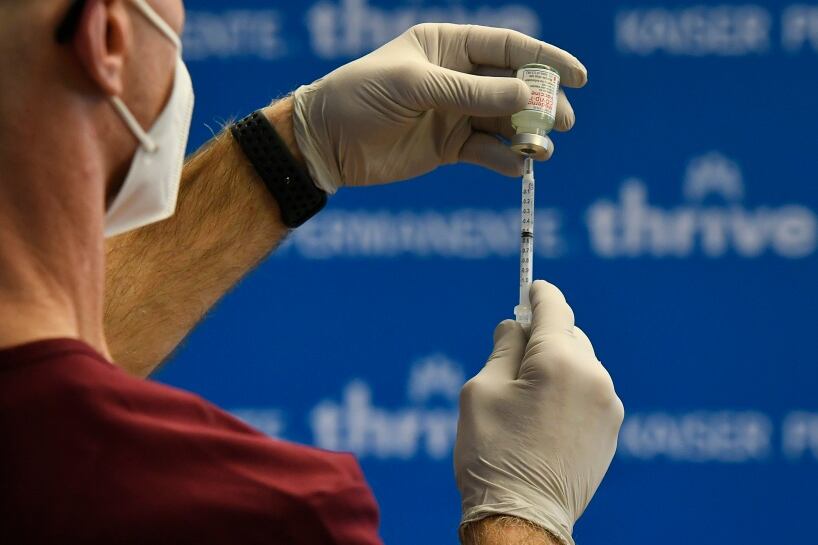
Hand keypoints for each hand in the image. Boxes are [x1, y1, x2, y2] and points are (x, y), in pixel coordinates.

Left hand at [292, 24, 586, 192]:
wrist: (326, 144)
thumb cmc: (360, 96)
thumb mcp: (414, 86)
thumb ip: (469, 91)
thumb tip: (527, 94)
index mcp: (448, 46)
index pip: (508, 47)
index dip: (546, 59)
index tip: (577, 77)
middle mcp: (458, 77)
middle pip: (514, 86)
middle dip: (541, 103)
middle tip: (561, 122)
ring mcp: (455, 114)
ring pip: (505, 122)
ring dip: (528, 135)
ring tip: (540, 149)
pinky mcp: (449, 148)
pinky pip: (487, 152)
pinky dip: (504, 160)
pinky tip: (515, 168)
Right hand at [454, 281, 623, 544]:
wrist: (522, 518)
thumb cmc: (492, 453)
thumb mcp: (481, 389)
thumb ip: (502, 347)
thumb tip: (516, 325)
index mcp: (558, 360)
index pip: (553, 306)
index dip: (538, 293)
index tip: (531, 287)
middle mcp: (593, 377)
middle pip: (569, 334)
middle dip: (543, 336)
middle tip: (512, 355)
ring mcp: (608, 405)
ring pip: (581, 364)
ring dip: (557, 366)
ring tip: (526, 400)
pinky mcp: (612, 431)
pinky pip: (590, 393)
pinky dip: (570, 391)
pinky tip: (545, 420)